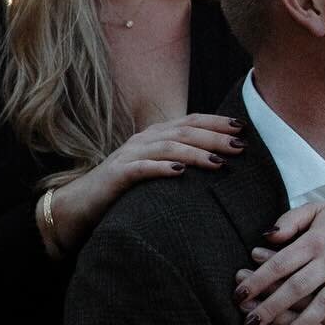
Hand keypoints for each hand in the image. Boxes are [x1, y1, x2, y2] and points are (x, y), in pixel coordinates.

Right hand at [51, 113, 242, 249]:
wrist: (81, 203)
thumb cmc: (125, 189)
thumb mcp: (155, 170)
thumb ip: (179, 161)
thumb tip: (219, 163)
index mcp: (155, 135)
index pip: (191, 121)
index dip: (216, 122)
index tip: (242, 128)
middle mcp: (144, 140)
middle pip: (184, 132)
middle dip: (214, 137)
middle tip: (240, 146)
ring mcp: (129, 156)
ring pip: (167, 147)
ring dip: (195, 153)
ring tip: (218, 162)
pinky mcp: (117, 175)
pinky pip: (142, 168)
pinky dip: (162, 168)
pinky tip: (179, 172)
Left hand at [235, 180, 324, 324]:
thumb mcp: (318, 210)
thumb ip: (290, 221)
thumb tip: (266, 237)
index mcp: (316, 240)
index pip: (280, 262)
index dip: (258, 279)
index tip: (238, 294)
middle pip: (297, 287)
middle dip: (271, 307)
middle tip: (250, 323)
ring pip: (324, 304)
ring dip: (304, 324)